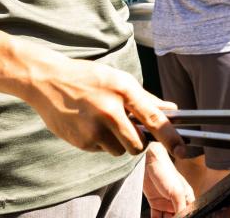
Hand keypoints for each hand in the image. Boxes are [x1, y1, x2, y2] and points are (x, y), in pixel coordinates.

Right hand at [25, 55, 187, 158]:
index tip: (182, 149)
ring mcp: (93, 127)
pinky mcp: (80, 140)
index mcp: (123, 89)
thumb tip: (171, 109)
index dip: (170, 136)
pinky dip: (99, 142)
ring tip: (104, 122)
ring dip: (117, 143)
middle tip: (129, 129)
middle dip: (137, 142)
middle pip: (137, 145)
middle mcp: (110, 110)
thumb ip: (146, 98)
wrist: (48, 80)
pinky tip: (89, 124)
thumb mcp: (119, 79)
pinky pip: (101, 150)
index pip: (153, 118)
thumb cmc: (88, 77)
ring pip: (119, 151)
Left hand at [143, 142, 194, 217]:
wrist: (149, 162)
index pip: (188, 214)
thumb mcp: (176, 192)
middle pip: (177, 217)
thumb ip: (180, 208)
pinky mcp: (155, 203)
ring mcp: (166, 203)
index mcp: (187, 198)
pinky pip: (156, 217)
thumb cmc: (166, 173)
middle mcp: (177, 202)